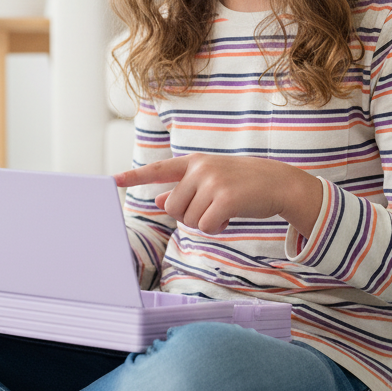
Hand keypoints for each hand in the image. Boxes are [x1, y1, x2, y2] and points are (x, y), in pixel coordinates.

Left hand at [114, 154, 322, 235]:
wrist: (279, 183)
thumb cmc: (243, 184)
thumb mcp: (211, 181)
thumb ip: (184, 190)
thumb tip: (157, 201)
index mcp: (194, 162)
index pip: (158, 169)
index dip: (134, 177)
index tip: (112, 180)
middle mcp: (200, 168)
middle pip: (172, 206)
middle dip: (189, 215)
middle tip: (212, 208)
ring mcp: (212, 181)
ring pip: (188, 218)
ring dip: (205, 222)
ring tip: (224, 209)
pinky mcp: (224, 198)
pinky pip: (205, 226)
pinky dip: (216, 228)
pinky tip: (230, 217)